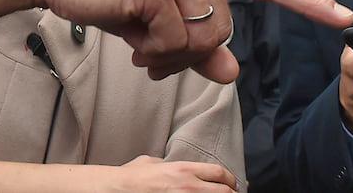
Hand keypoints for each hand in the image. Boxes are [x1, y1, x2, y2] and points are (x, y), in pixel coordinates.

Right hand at [40, 0, 352, 82]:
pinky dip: (152, 53)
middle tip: (151, 52)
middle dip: (189, 53)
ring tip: (139, 42)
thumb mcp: (157, 17)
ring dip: (169, 56)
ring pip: (203, 39)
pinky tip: (129, 38)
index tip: (344, 17)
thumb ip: (197, 41)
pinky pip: (174, 43)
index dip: (306, 1)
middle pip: (224, 29)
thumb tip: (230, 70)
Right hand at [111, 155, 237, 191]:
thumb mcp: (154, 162)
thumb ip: (168, 163)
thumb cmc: (133, 175)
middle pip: (224, 191)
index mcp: (184, 169)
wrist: (120, 188)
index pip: (218, 172)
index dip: (230, 178)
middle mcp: (188, 186)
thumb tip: (171, 164)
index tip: (232, 182)